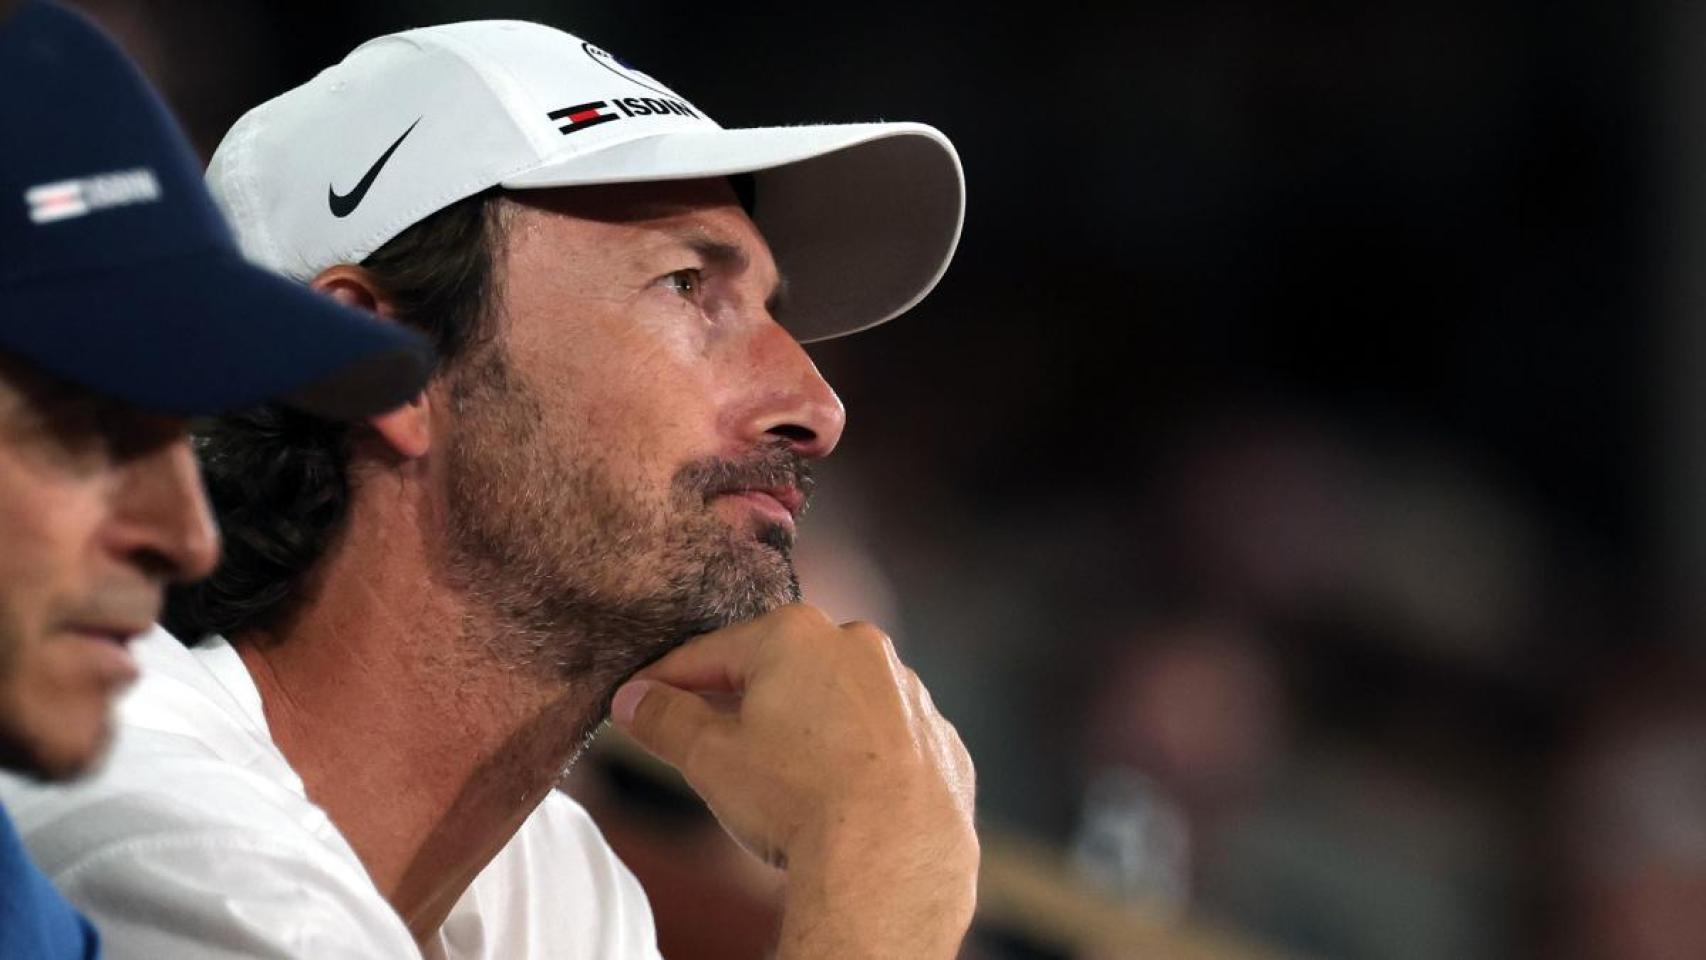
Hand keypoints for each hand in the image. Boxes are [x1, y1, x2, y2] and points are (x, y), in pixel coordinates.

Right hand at [610, 603, 977, 957]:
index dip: (668, 680)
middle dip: (740, 701)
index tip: (641, 700)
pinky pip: (884, 739)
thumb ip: (666, 719)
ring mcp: (907, 692)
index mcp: (796, 636)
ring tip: (777, 776)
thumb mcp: (709, 757)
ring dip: (804, 726)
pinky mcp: (938, 739)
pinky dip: (858, 757)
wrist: (893, 855)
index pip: (711, 653)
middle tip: (706, 742)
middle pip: (778, 669)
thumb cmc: (798, 797)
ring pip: (836, 700)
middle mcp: (859, 647)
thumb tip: (635, 700)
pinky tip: (838, 793)